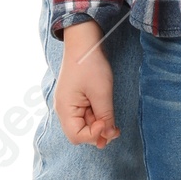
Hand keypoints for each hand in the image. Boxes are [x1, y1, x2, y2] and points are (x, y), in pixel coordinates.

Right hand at [56, 23, 118, 148]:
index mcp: (65, 109)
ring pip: (85, 125)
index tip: (108, 125)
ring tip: (114, 123)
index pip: (77, 136)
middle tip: (116, 130)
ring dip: (99, 126)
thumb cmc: (90, 65)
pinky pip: (86, 115)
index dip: (94, 135)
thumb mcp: (101, 92)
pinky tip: (107, 114)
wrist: (84, 43)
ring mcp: (70, 105)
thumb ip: (105, 116)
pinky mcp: (76, 100)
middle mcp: (64, 110)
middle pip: (80, 133)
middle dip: (98, 134)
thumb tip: (109, 136)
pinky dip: (97, 118)